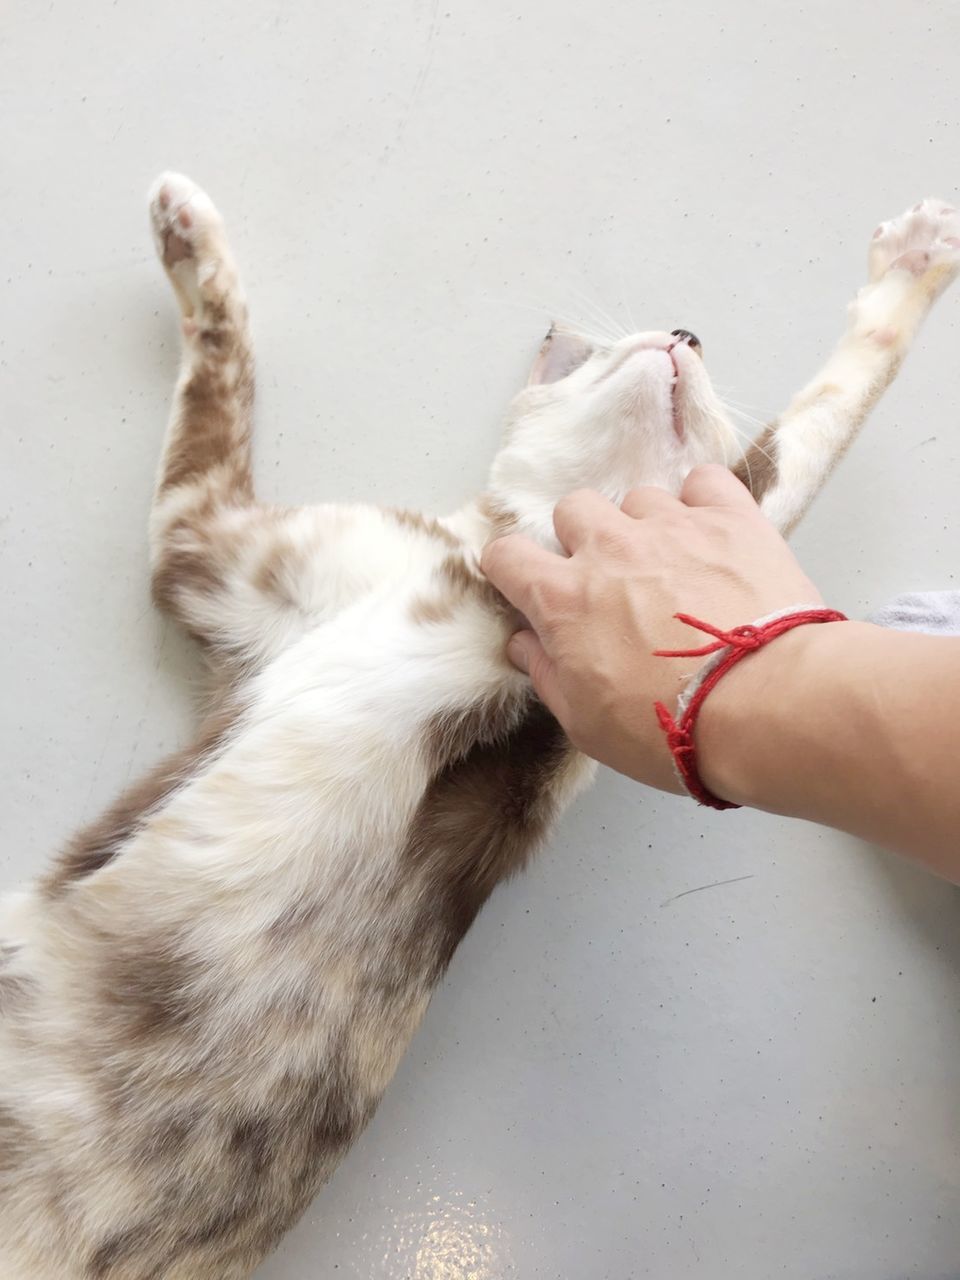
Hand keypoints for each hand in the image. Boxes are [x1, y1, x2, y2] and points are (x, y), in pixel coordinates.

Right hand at [480, 465, 822, 791]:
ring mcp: (671, 527)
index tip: (529, 586)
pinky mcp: (730, 519)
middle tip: (610, 578)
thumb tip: (524, 643)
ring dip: (646, 525)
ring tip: (673, 564)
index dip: (512, 569)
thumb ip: (547, 674)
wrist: (764, 705)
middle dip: (583, 538)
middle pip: (573, 508)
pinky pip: (704, 482)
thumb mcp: (585, 722)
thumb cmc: (667, 726)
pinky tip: (712, 533)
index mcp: (563, 599)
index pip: (507, 555)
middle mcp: (609, 549)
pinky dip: (703, 501)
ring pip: (639, 497)